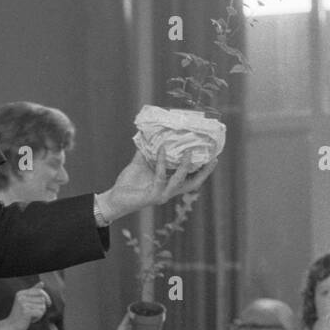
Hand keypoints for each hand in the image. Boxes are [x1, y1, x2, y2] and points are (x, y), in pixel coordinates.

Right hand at [7, 284, 50, 329]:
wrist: (11, 327)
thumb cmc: (20, 315)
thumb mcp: (26, 302)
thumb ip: (33, 292)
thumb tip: (42, 282)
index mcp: (21, 293)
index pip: (40, 291)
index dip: (46, 297)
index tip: (48, 304)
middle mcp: (21, 297)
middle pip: (42, 299)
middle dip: (42, 307)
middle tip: (36, 313)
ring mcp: (23, 304)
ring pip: (42, 306)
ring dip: (40, 313)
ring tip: (32, 316)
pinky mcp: (26, 311)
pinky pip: (40, 312)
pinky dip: (38, 317)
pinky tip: (31, 320)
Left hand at [99, 150, 217, 221]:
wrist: (115, 198)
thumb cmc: (129, 183)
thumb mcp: (140, 163)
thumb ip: (147, 150)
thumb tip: (151, 131)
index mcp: (169, 185)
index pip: (190, 179)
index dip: (203, 171)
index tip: (214, 157)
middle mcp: (169, 192)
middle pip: (193, 184)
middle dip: (204, 172)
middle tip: (213, 158)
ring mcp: (162, 195)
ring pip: (179, 181)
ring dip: (185, 166)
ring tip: (189, 151)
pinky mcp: (153, 196)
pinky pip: (161, 176)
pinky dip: (161, 162)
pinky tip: (161, 149)